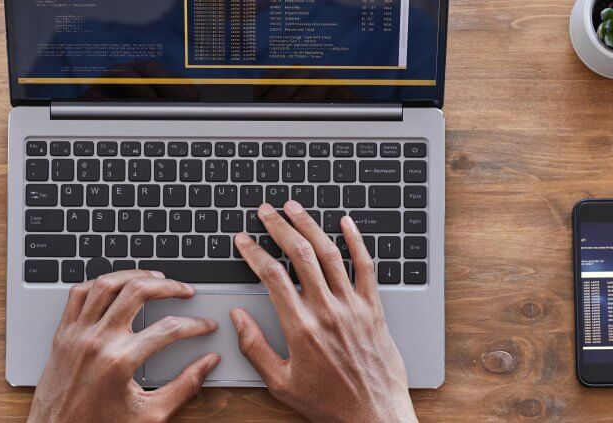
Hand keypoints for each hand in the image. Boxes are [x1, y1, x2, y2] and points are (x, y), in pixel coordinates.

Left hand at [28, 270, 220, 422]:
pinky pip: (78, 294)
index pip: (169, 329)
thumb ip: (184, 388)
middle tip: (185, 290)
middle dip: (169, 286)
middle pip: (138, 292)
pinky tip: (115, 286)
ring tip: (155, 278)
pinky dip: (99, 284)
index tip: (205, 325)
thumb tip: (207, 365)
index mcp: (120, 362)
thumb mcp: (150, 415)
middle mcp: (97, 342)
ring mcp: (77, 334)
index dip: (195, 324)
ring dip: (134, 275)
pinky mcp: (62, 335)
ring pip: (106, 284)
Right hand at [231, 202, 417, 422]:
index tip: (243, 240)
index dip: (254, 252)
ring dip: (310, 225)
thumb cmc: (328, 404)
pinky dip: (356, 241)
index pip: (272, 276)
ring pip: (330, 253)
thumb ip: (255, 347)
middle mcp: (328, 311)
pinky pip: (366, 266)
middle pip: (299, 254)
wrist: (374, 415)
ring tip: (295, 208)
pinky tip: (346, 223)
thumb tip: (238, 318)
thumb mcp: (280, 383)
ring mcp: (353, 307)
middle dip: (279, 226)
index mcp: (301, 328)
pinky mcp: (374, 309)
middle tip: (266, 210)